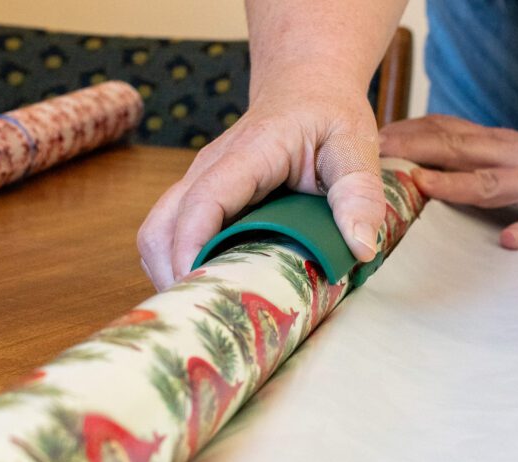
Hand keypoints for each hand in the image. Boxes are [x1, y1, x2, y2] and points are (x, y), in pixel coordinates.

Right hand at [137, 90, 384, 290]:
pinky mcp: (201, 199)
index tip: (202, 289)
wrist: (306, 87)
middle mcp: (209, 169)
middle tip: (208, 318)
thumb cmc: (329, 114)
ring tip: (207, 311)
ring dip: (170, 274)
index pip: (203, 201)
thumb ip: (359, 193)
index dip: (193, 247)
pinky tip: (210, 290)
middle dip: (173, 275)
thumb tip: (361, 248)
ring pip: (156, 234)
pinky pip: (170, 236)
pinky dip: (178, 266)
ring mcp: (199, 183)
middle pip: (162, 226)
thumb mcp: (355, 144)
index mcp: (247, 154)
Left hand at [379, 115, 517, 248]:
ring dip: (455, 183)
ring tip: (422, 186)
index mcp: (499, 146)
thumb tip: (424, 164)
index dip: (408, 132)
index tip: (370, 137)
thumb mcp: (514, 155)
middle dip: (414, 149)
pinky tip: (508, 242)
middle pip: (457, 148)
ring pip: (491, 181)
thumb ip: (475, 158)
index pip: (446, 130)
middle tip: (375, 155)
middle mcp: (513, 157)